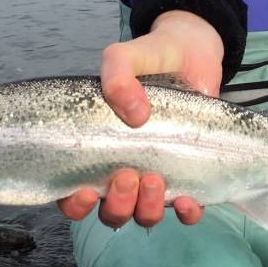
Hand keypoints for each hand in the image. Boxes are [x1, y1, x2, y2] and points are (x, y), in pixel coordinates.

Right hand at [57, 10, 222, 228]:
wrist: (192, 51)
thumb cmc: (150, 58)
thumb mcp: (125, 57)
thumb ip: (117, 75)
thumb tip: (135, 115)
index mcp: (98, 149)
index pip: (75, 193)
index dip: (75, 204)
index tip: (86, 191)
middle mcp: (124, 168)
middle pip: (111, 212)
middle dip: (117, 205)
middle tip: (127, 175)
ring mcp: (157, 173)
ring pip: (144, 215)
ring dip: (147, 209)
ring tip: (155, 179)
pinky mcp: (189, 173)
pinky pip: (186, 209)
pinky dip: (187, 212)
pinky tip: (189, 200)